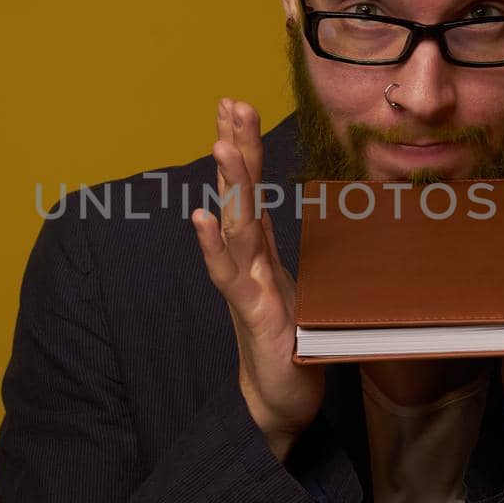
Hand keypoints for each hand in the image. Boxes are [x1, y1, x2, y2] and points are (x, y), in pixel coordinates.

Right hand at [191, 99, 323, 460]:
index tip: (237, 106)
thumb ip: (290, 252)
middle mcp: (246, 261)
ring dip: (228, 184)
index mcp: (260, 252)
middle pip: (239, 195)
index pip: (252, 188)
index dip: (245, 147)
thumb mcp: (302, 287)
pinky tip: (201, 218)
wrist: (278, 399)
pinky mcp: (249, 312)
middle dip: (234, 148)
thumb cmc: (289, 343)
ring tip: (219, 144)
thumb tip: (298, 216)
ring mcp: (244, 284)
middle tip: (228, 103)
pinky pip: (229, 274)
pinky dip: (213, 245)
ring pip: (234, 225)